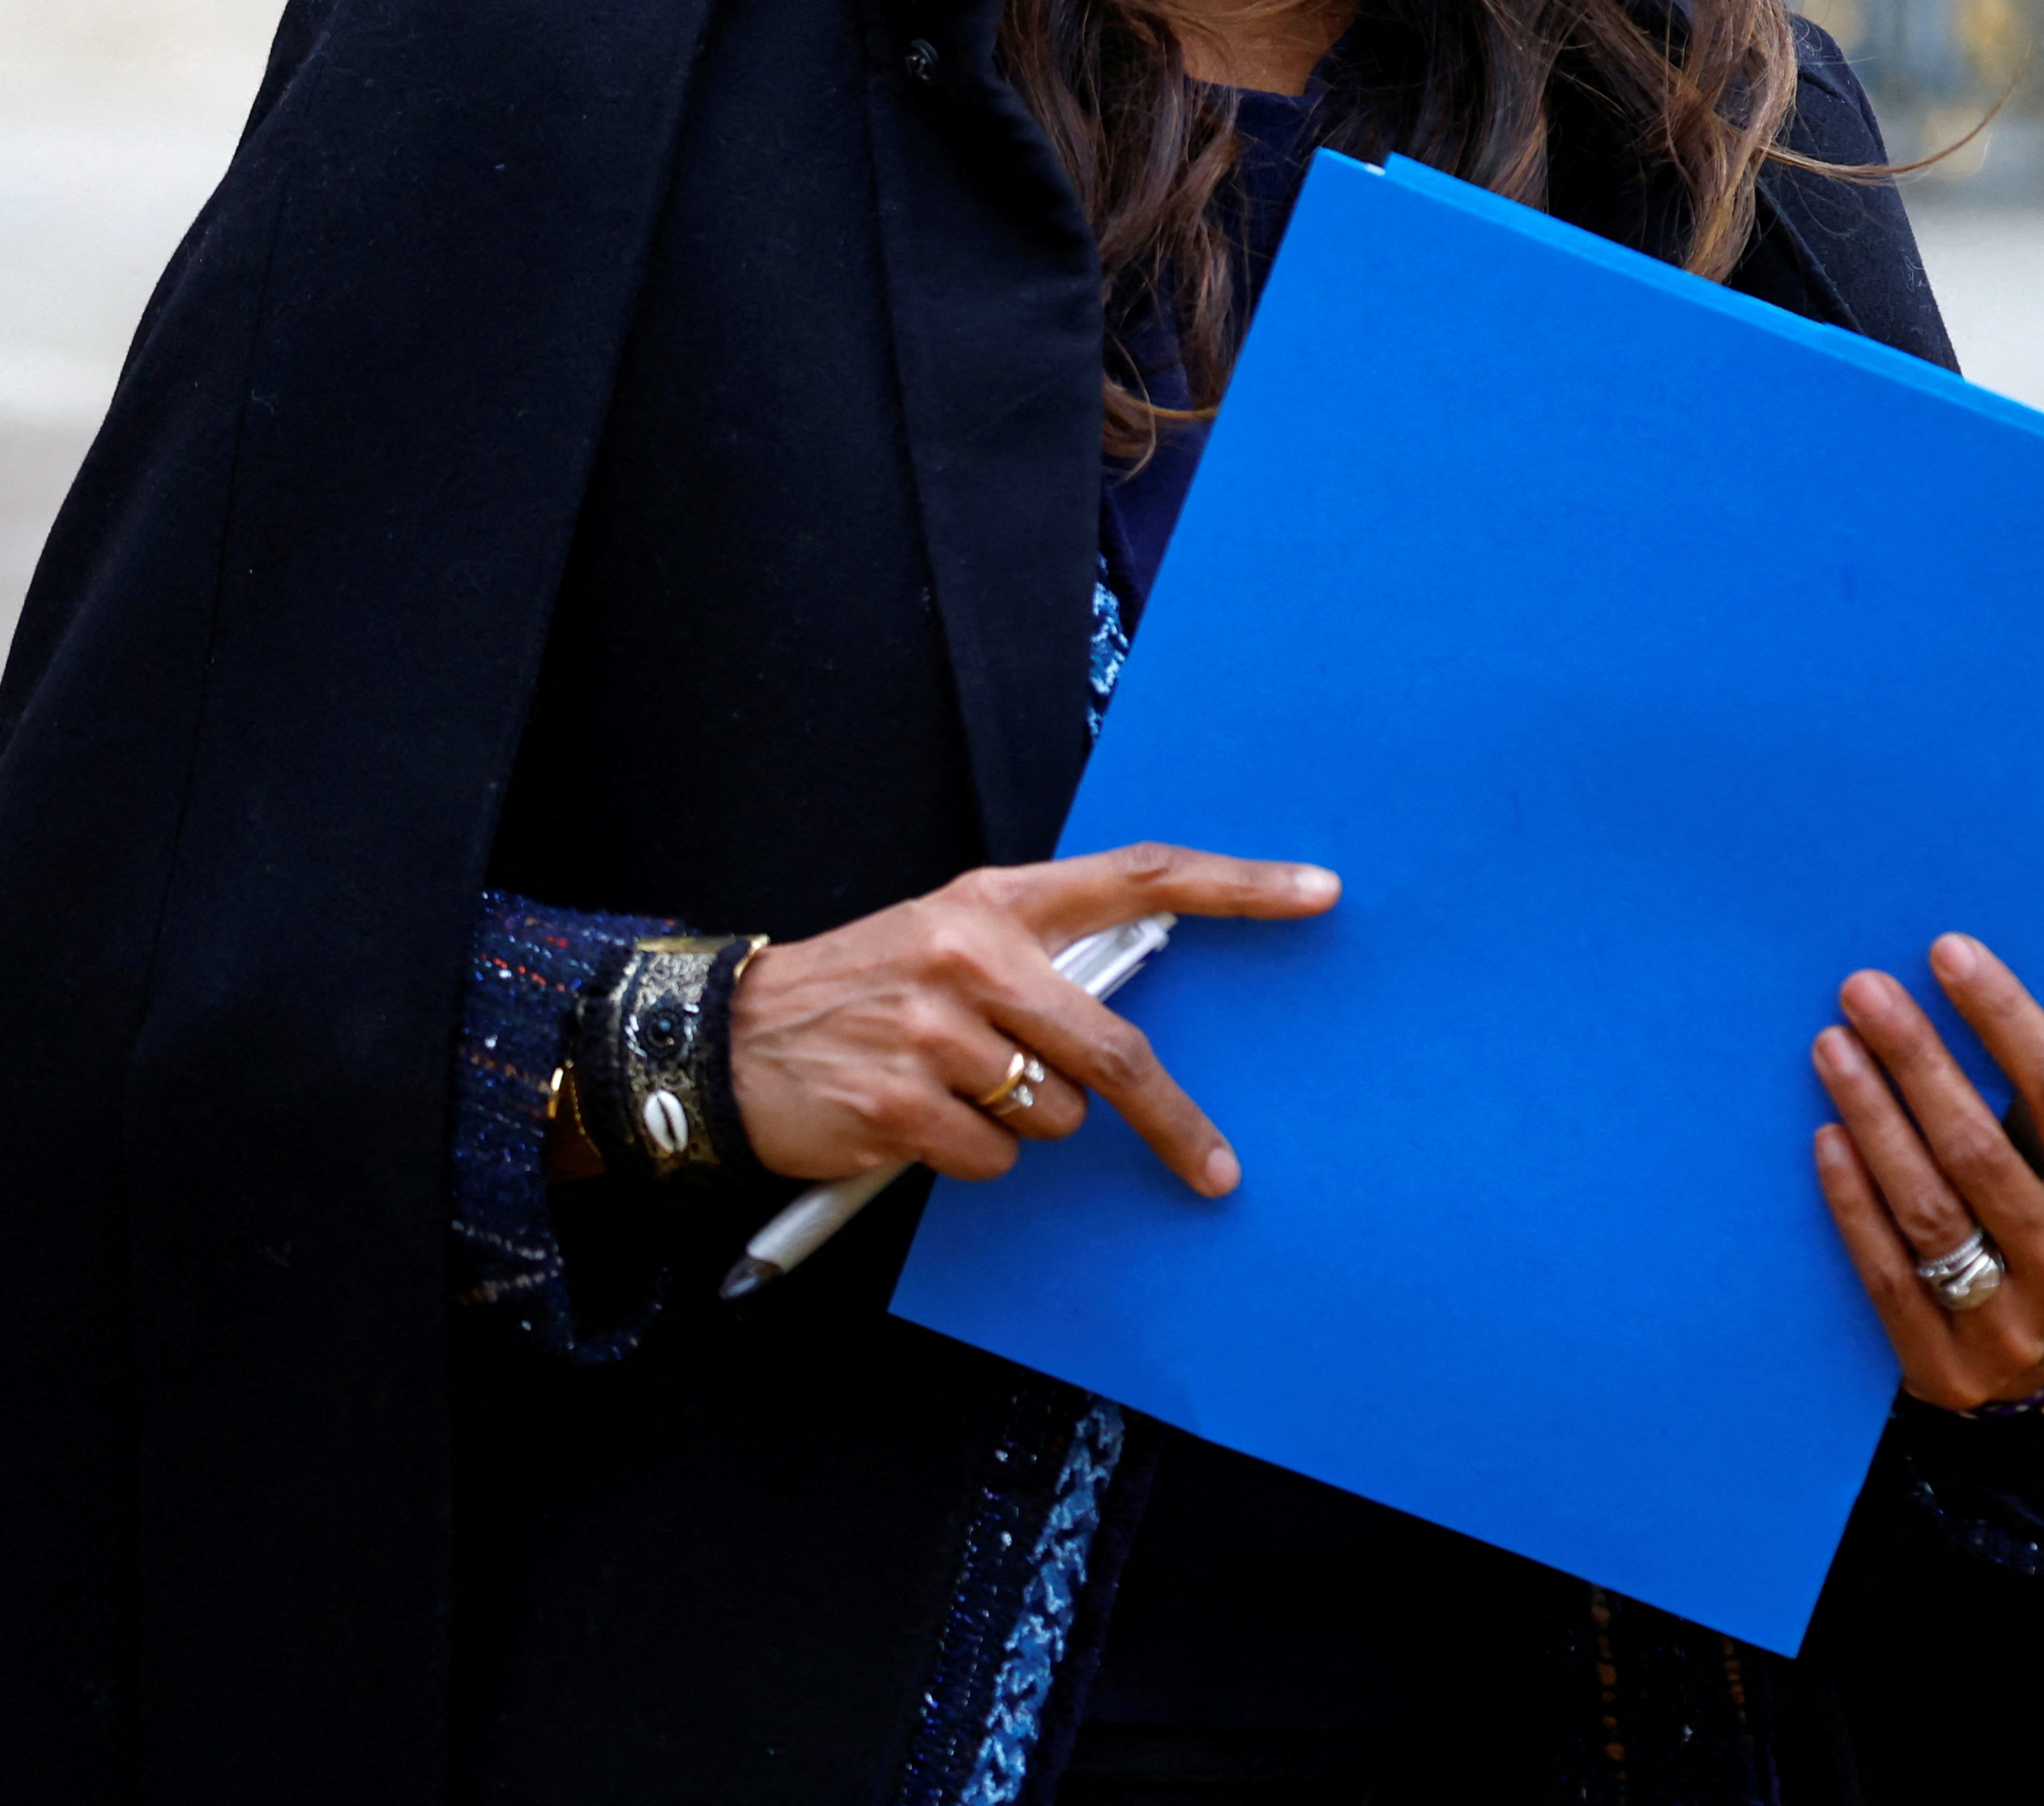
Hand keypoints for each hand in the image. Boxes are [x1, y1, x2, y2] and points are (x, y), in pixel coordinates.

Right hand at [729, 844, 1340, 1192]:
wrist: (727, 1038)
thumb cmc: (860, 993)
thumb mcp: (945, 939)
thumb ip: (1038, 959)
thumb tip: (1132, 1008)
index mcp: (994, 899)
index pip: (1139, 876)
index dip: (1236, 886)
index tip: (1317, 892)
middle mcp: (971, 953)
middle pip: (1115, 1045)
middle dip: (1171, 1118)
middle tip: (1211, 1166)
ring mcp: (935, 1030)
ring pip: (1055, 1114)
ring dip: (1025, 1124)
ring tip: (955, 1094)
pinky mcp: (904, 1105)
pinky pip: (995, 1158)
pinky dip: (972, 1158)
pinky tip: (918, 1125)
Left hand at [1809, 934, 2043, 1410]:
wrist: (2039, 1371)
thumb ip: (2043, 1107)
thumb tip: (1975, 986)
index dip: (2005, 1017)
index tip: (1948, 952)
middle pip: (1981, 1147)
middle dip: (1916, 1058)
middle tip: (1862, 991)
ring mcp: (2011, 1328)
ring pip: (1928, 1207)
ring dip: (1873, 1116)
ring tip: (1831, 1049)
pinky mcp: (1947, 1368)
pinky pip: (1887, 1272)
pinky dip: (1852, 1199)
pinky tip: (1826, 1137)